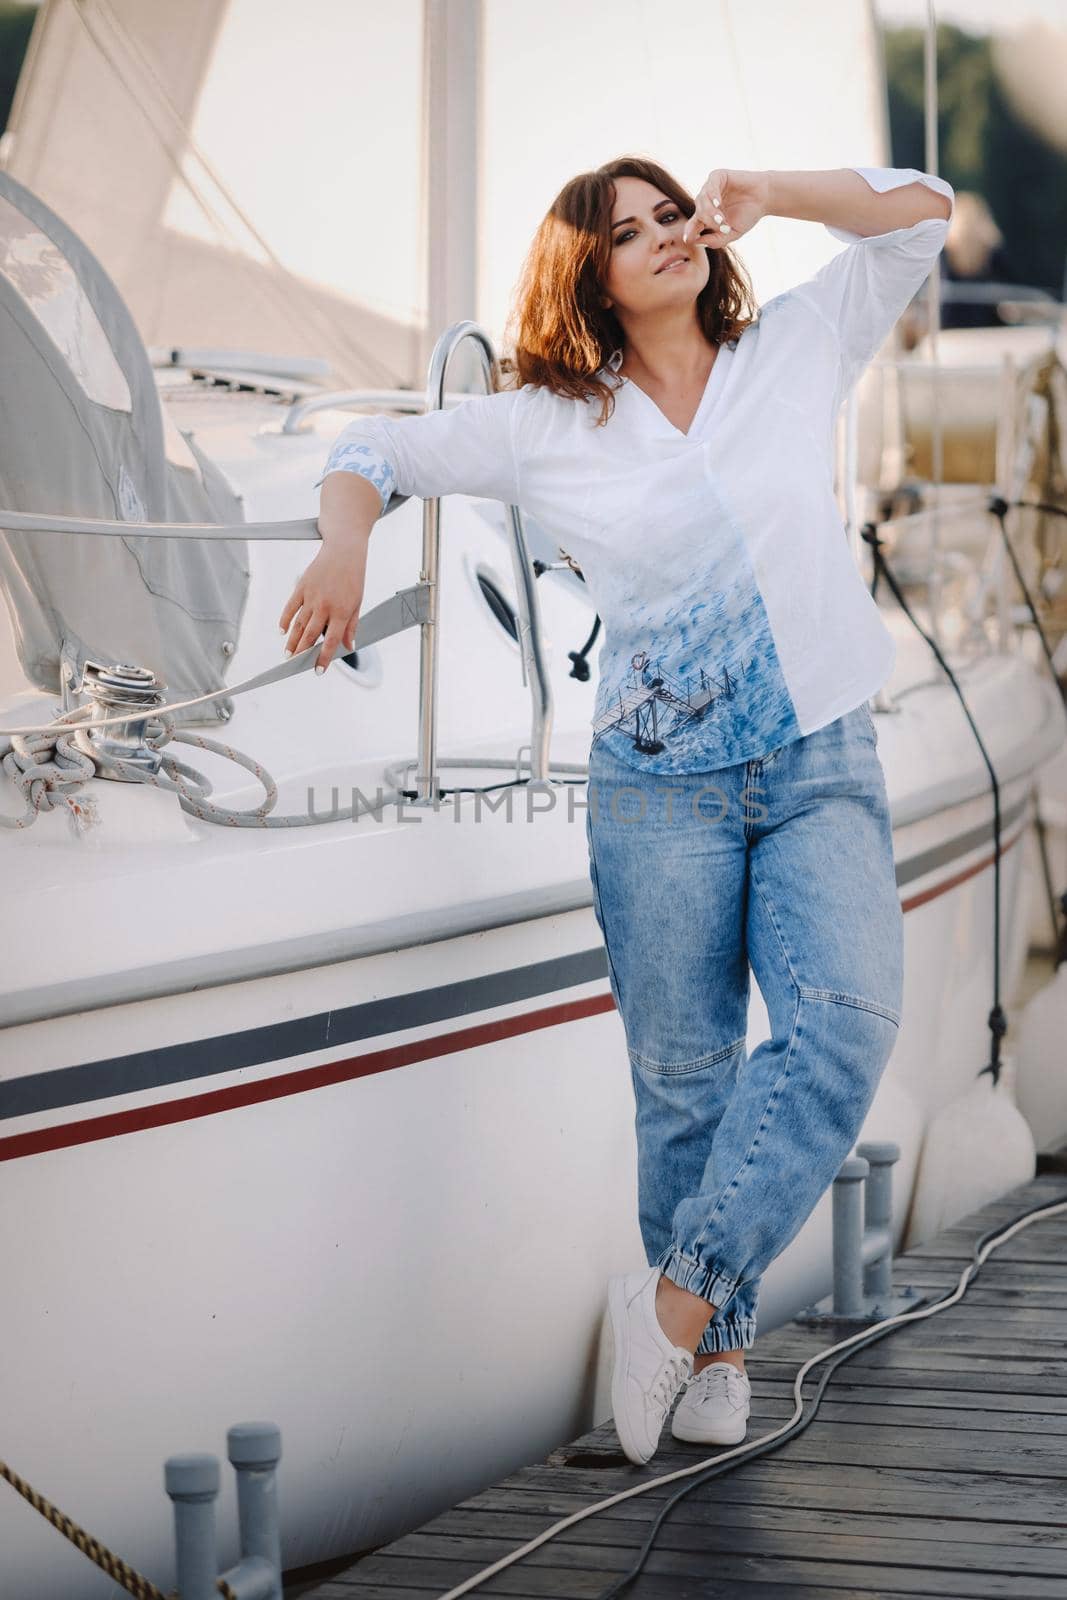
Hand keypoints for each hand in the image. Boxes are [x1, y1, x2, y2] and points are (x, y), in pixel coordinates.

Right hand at [278, 540, 367, 673]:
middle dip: (302, 653)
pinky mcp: (302, 586)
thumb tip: (349, 647)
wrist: (344, 550)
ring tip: (288, 655)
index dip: (323, 658)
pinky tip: (281, 631)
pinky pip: (290, 607)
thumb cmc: (354, 577)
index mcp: (342, 612)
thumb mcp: (358, 603)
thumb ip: (352, 626)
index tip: (318, 671)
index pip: (331, 641)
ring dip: (292, 641)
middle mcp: (325, 606)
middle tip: (295, 665)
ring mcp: (311, 596)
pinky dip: (285, 620)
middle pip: (311, 635)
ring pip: (299, 624)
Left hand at [682, 168, 769, 247]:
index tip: (688, 240)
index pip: (693, 225)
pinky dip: (712, 195)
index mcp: (706, 216)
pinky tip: (717, 203)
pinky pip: (709, 186)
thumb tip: (697, 242)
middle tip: (723, 227)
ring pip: (701, 200)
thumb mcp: (732, 233)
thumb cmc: (749, 215)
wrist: (765, 198)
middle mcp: (706, 202)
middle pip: (698, 213)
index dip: (689, 232)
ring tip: (722, 219)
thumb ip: (716, 240)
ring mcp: (710, 188)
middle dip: (708, 222)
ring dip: (710, 212)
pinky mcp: (717, 176)